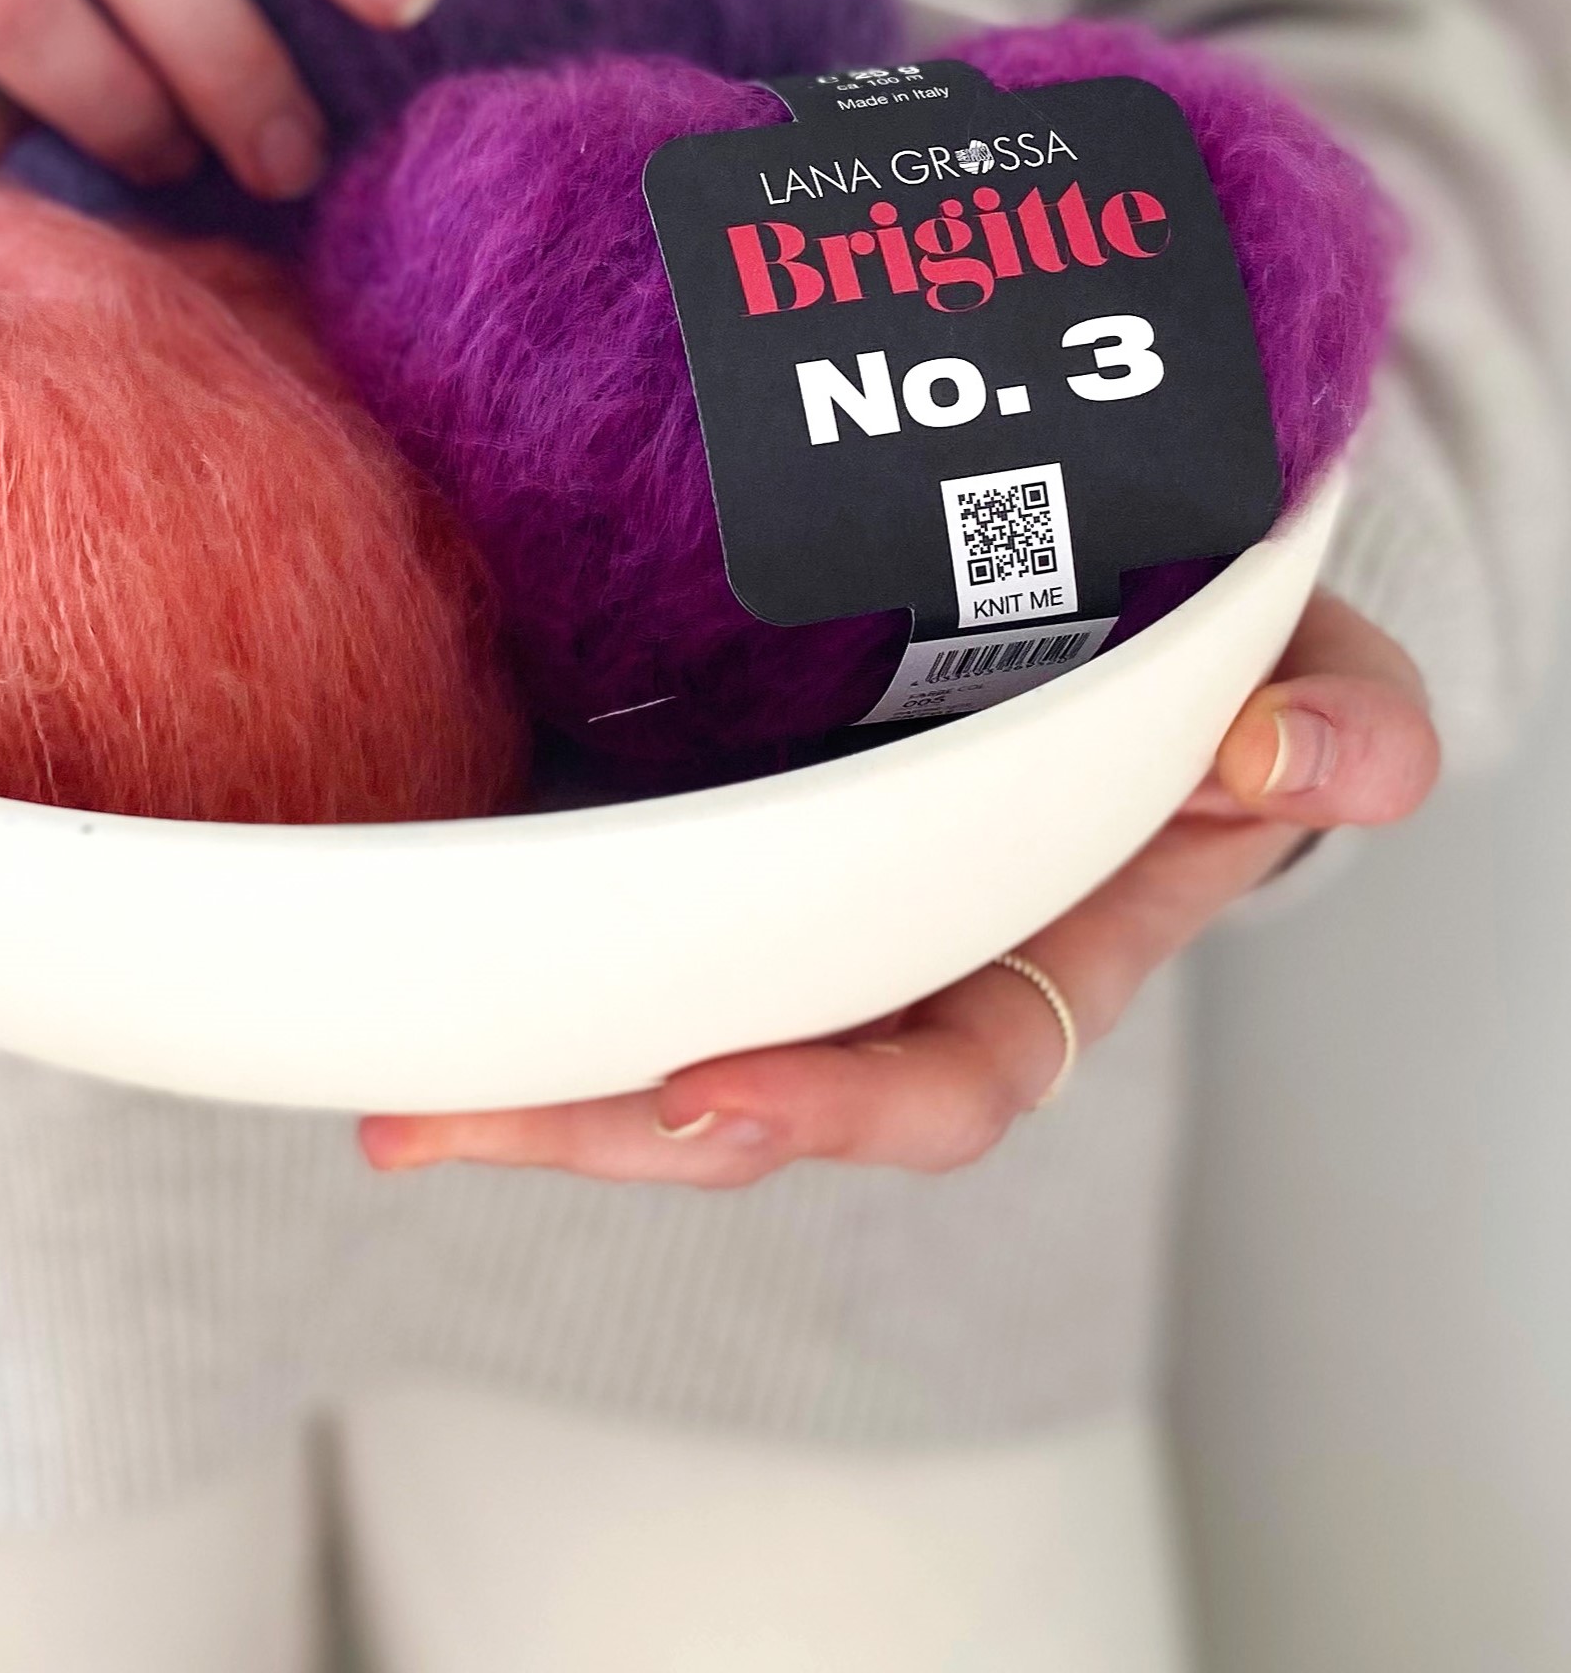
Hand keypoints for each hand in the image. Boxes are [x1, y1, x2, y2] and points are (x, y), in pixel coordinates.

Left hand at [360, 590, 1436, 1186]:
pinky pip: (592, 893)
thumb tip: (1293, 757)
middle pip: (733, 1084)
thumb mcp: (1311, 679)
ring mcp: (777, 890)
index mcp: (1029, 956)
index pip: (932, 1078)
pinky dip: (497, 919)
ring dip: (512, 1047)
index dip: (829, 1103)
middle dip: (591, 1116)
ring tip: (378, 1076)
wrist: (1137, 600)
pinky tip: (382, 920)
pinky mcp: (691, 804)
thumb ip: (1338, 724)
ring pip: (639, 1004)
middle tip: (435, 1115)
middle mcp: (883, 954)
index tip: (708, 1084)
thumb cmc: (1226, 670)